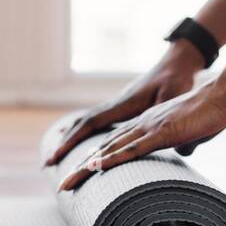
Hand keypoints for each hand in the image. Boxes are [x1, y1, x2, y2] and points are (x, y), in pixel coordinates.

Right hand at [44, 41, 205, 166]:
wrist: (178, 61)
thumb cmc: (179, 79)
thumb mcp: (175, 95)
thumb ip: (169, 115)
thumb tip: (178, 143)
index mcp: (125, 104)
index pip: (92, 123)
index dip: (73, 139)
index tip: (58, 155)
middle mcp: (116, 104)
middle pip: (83, 125)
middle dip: (65, 144)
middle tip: (47, 163)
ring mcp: (117, 105)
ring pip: (87, 123)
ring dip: (70, 139)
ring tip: (54, 156)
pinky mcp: (122, 107)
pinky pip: (96, 121)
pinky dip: (81, 131)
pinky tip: (75, 138)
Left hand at [58, 80, 225, 190]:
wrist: (224, 93)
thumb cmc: (213, 112)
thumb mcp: (194, 133)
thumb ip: (184, 142)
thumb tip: (183, 152)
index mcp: (148, 125)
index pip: (116, 145)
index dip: (96, 159)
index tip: (80, 174)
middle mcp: (142, 124)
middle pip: (105, 148)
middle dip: (81, 168)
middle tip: (63, 185)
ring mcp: (150, 127)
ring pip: (111, 149)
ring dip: (87, 167)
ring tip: (68, 182)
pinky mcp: (162, 132)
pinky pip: (133, 148)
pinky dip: (113, 158)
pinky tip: (96, 166)